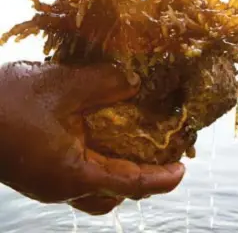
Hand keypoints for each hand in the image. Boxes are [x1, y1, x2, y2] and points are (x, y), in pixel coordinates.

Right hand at [0, 61, 184, 214]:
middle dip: (142, 178)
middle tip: (161, 158)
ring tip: (137, 148)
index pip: (129, 184)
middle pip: (114, 193)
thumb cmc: (7, 102)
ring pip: (97, 188)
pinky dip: (100, 160)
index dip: (159, 179)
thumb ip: (104, 83)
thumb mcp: (62, 86)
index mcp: (71, 174)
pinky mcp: (42, 171)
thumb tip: (134, 82)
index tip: (181, 171)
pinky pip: (80, 173)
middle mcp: (62, 187)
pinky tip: (103, 136)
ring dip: (120, 171)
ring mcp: (49, 182)